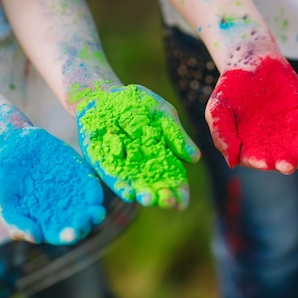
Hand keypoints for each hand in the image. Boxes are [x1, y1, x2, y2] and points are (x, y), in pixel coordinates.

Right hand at [0, 126, 104, 244]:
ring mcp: (74, 192)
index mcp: (45, 220)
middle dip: (84, 225)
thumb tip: (37, 238)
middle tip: (83, 222)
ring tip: (95, 213)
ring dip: (95, 212)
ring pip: (90, 207)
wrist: (14, 148)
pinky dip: (95, 191)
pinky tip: (95, 195)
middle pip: (79, 223)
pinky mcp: (80, 175)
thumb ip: (19, 222)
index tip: (71, 234)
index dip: (66, 236)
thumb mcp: (8, 204)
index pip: (60, 233)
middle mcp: (63, 209)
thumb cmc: (6, 180)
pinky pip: (91, 186)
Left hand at [73, 83, 200, 208]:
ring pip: (135, 184)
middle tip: (167, 202)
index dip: (179, 191)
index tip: (183, 203)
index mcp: (163, 155)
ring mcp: (123, 165)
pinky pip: (111, 176)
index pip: (173, 177)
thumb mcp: (163, 115)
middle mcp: (143, 165)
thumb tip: (195, 159)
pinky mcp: (102, 162)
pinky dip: (119, 184)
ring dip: (141, 194)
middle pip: (155, 185)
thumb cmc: (139, 103)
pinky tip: (127, 193)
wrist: (104, 93)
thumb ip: (176, 136)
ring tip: (148, 200)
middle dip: (161, 196)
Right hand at [205, 56, 297, 173]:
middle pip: (278, 157)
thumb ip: (222, 134)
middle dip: (283, 163)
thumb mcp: (217, 109)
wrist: (250, 62)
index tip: (265, 163)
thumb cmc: (229, 88)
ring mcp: (286, 130)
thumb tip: (232, 162)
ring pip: (295, 148)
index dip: (260, 162)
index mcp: (248, 144)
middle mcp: (269, 142)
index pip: (255, 158)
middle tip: (288, 167)